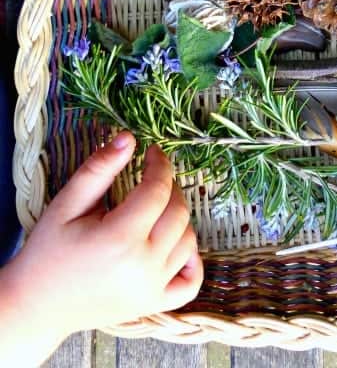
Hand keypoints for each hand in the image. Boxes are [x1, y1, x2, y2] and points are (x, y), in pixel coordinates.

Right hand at [0, 132, 202, 364]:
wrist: (36, 306)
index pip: (158, 190)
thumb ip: (99, 169)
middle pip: (178, 213)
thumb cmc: (48, 251)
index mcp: (120, 238)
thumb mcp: (66, 204)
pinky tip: (177, 245)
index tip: (153, 152)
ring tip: (157, 208)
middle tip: (153, 178)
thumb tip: (129, 138)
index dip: (160, 165)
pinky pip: (191, 282)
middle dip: (170, 187)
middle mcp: (144, 265)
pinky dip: (193, 261)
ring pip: (188, 241)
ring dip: (179, 218)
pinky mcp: (154, 303)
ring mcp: (152, 288)